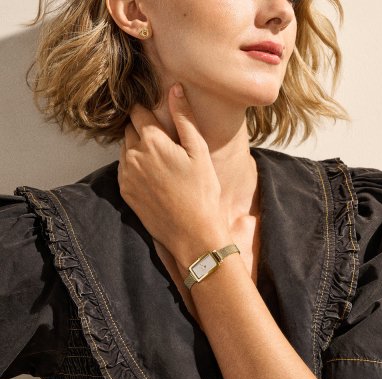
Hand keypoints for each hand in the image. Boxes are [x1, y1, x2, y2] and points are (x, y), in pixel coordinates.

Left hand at [118, 83, 229, 265]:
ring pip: (125, 148)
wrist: (191, 231)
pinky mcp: (125, 191)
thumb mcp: (198, 150)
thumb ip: (184, 117)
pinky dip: (133, 165)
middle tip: (163, 139)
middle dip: (142, 128)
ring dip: (137, 146)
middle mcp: (133, 155)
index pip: (137, 112)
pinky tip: (152, 175)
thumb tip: (175, 87)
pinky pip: (123, 168)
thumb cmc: (201, 190)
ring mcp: (126, 174)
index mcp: (152, 141)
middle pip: (130, 129)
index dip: (146, 109)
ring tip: (159, 158)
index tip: (154, 113)